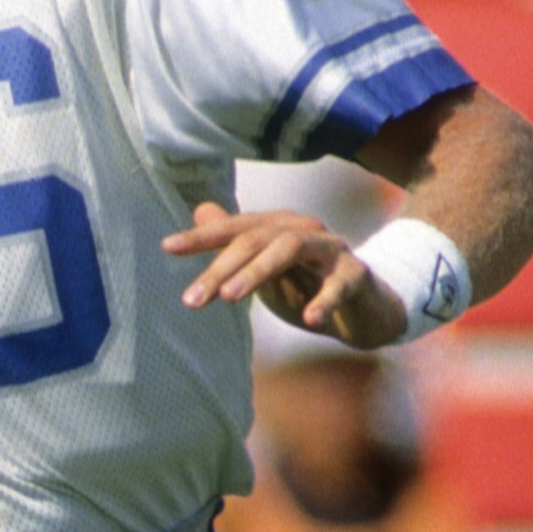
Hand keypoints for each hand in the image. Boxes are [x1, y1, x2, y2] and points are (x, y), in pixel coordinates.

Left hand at [163, 201, 406, 346]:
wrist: (364, 310)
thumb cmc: (308, 287)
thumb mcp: (266, 269)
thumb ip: (236, 245)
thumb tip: (199, 212)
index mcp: (278, 227)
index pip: (235, 228)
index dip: (202, 237)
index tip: (167, 247)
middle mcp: (303, 229)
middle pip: (256, 238)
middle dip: (221, 267)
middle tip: (193, 299)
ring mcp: (332, 248)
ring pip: (290, 248)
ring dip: (257, 272)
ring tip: (230, 297)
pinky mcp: (358, 274)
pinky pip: (339, 283)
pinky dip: (324, 299)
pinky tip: (309, 319)